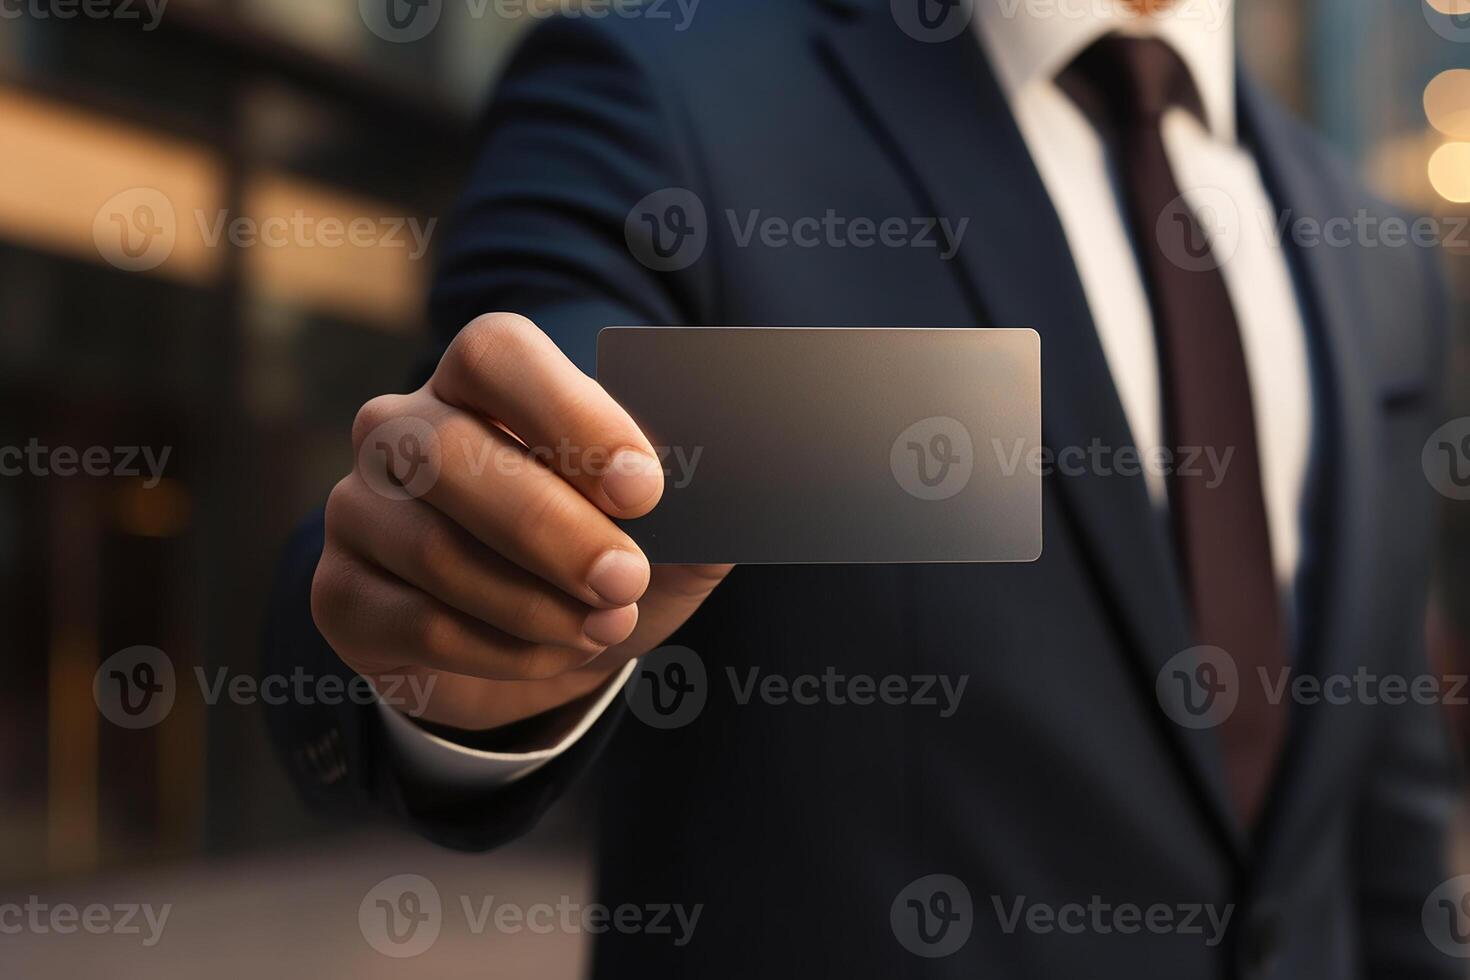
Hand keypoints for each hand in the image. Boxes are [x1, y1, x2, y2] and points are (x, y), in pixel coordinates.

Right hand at [311, 313, 730, 730]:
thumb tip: (740, 483)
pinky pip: (412, 621)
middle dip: (550, 528)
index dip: (568, 415)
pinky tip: (552, 653)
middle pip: (452, 454)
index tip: (644, 486)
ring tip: (604, 624)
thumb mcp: (667, 530)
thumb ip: (700, 499)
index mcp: (480, 377)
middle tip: (626, 578)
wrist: (538, 647)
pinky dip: (497, 648)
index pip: (496, 354)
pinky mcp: (340, 592)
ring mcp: (360, 507)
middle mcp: (402, 425)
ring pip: (432, 548)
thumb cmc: (604, 558)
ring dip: (532, 599)